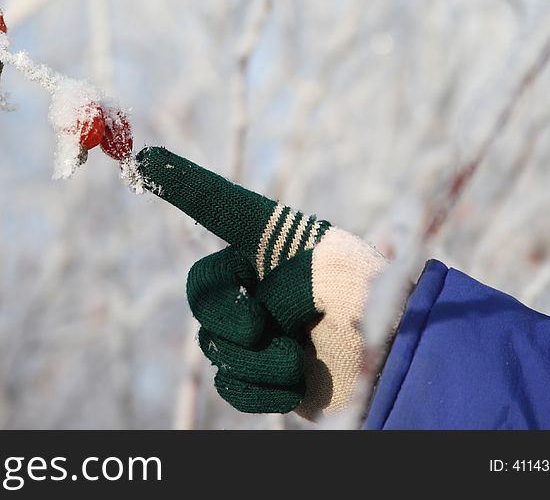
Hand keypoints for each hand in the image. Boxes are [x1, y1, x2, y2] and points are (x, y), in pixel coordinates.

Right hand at [137, 146, 387, 416]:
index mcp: (277, 245)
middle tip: (258, 326)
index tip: (144, 159)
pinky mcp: (262, 377)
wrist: (405, 369)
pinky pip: (230, 384)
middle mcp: (260, 284)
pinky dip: (261, 389)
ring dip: (257, 358)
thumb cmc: (378, 306)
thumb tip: (250, 311)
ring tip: (301, 361)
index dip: (182, 184)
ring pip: (214, 345)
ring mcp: (258, 333)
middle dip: (223, 312)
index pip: (220, 208)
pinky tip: (297, 385)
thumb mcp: (332, 269)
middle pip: (201, 292)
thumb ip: (277, 273)